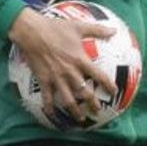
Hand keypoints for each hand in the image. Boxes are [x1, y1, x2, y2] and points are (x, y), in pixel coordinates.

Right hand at [7, 7, 117, 122]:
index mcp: (80, 60)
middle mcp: (70, 72)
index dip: (108, 85)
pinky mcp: (43, 80)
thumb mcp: (79, 27)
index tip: (114, 92)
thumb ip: (98, 30)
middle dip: (92, 104)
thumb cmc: (56, 28)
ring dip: (75, 111)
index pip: (99, 76)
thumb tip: (114, 30)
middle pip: (85, 93)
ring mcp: (56, 78)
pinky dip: (49, 107)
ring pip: (68, 100)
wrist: (32, 32)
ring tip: (80, 118)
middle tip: (97, 111)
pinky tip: (52, 114)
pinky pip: (47, 98)